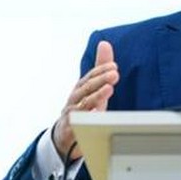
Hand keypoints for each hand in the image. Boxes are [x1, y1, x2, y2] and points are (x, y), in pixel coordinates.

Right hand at [52, 41, 118, 160]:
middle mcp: (74, 100)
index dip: (101, 70)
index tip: (114, 66)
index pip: (90, 77)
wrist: (65, 136)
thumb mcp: (93, 88)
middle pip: (86, 88)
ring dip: (96, 96)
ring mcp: (71, 115)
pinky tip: (97, 114)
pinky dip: (87, 119)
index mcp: (80, 89)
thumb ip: (100, 67)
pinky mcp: (71, 130)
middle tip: (115, 74)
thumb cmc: (83, 108)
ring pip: (82, 104)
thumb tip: (104, 43)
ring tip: (109, 89)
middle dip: (100, 80)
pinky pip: (78, 125)